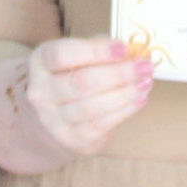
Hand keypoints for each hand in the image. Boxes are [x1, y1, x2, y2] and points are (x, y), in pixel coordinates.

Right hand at [26, 38, 152, 155]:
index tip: (123, 48)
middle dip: (118, 74)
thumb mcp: (77, 56)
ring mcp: (53, 119)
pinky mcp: (71, 138)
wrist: (53, 116)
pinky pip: (100, 125)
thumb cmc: (71, 76)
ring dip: (124, 94)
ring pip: (91, 107)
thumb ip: (100, 49)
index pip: (62, 55)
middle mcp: (41, 92)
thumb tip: (132, 50)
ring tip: (146, 83)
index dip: (95, 51)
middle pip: (81, 82)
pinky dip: (123, 111)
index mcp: (40, 63)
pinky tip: (140, 100)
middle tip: (145, 66)